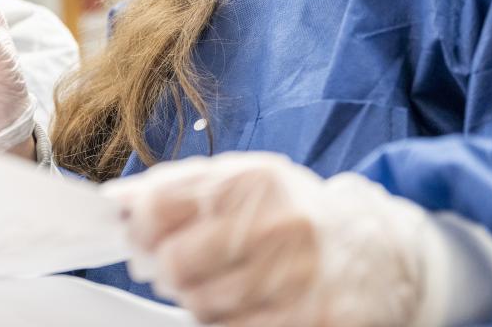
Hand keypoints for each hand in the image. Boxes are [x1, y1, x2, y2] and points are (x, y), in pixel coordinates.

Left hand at [106, 152, 428, 326]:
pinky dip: (228, 324)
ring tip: (223, 284)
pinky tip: (247, 306)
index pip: (159, 207)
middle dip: (168, 270)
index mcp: (254, 180)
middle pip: (176, 265)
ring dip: (199, 300)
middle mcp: (279, 224)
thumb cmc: (294, 213)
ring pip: (202, 307)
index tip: (142, 237)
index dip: (139, 229)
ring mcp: (299, 277)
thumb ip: (175, 186)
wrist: (379, 251)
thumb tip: (113, 204)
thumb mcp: (241, 180)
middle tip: (181, 267)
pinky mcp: (314, 321)